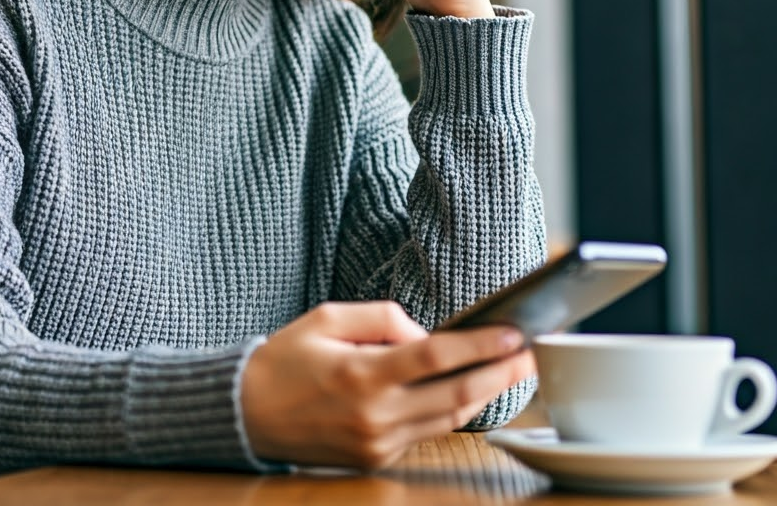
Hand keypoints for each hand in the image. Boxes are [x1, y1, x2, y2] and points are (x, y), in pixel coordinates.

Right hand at [240, 301, 534, 468]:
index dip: (480, 345)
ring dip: (484, 394)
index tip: (512, 332)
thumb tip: (424, 332)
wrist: (246, 413)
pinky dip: (450, 410)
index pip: (436, 357)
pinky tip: (467, 389)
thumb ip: (382, 318)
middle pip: (455, 395)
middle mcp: (375, 415)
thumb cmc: (285, 359)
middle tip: (530, 354)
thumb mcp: (327, 317)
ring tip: (511, 369)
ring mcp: (378, 444)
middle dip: (500, 374)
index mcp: (362, 374)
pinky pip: (425, 432)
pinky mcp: (376, 459)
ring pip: (448, 420)